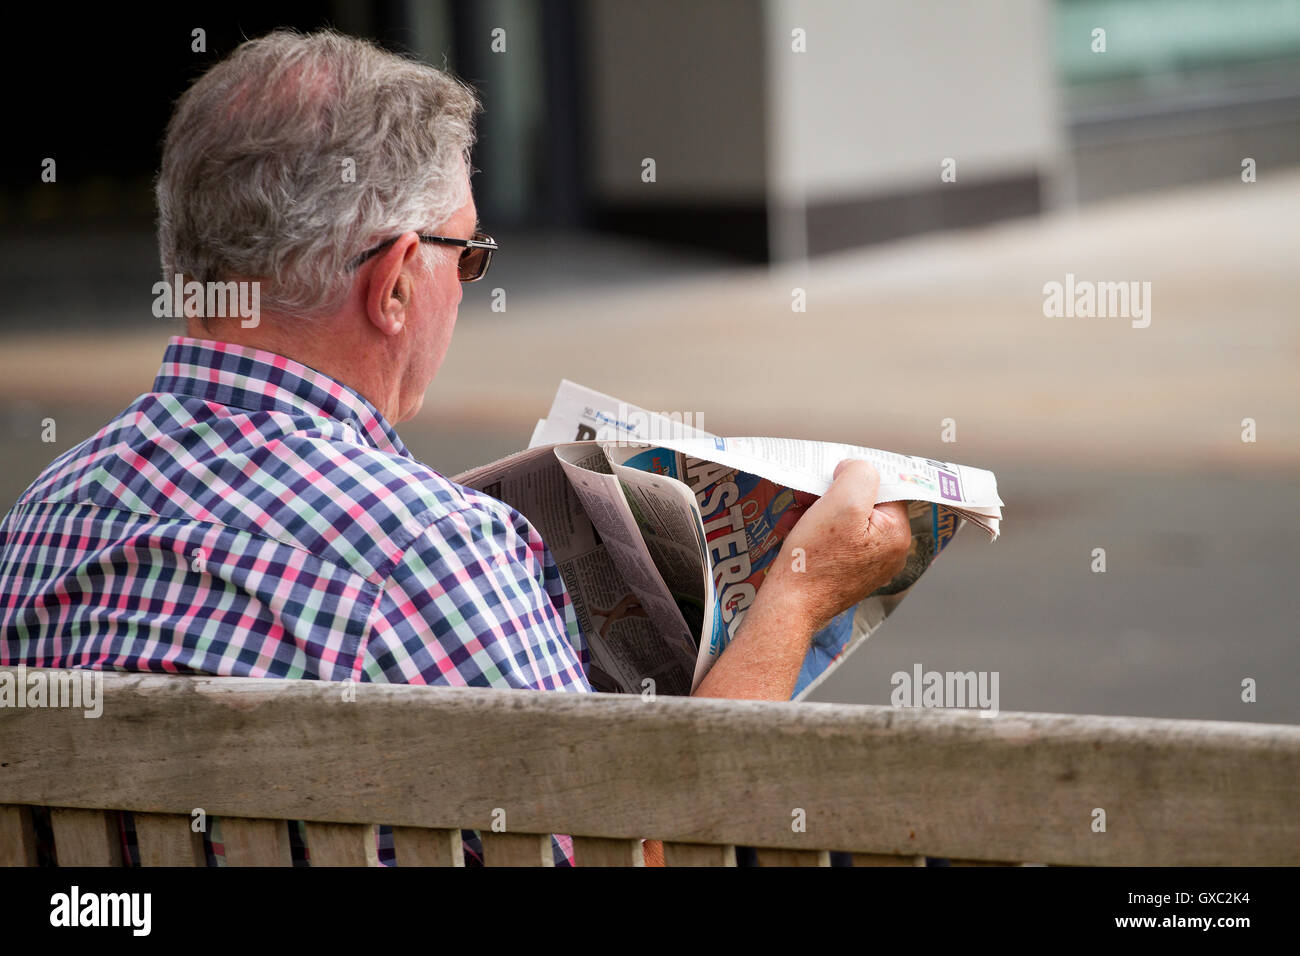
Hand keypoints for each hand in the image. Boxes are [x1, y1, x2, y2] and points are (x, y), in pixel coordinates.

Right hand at [765, 459, 910, 634]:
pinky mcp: (849, 573)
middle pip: (862, 504)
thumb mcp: (841, 503)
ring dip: (818, 512)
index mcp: (897, 535)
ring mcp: (869, 565)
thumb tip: (855, 468)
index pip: (883, 488)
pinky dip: (815, 531)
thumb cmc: (813, 559)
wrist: (788, 605)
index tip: (829, 481)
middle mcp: (890, 552)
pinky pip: (835, 540)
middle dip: (830, 497)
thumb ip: (859, 474)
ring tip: (796, 518)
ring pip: (845, 521)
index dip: (853, 479)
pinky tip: (796, 531)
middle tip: (806, 499)